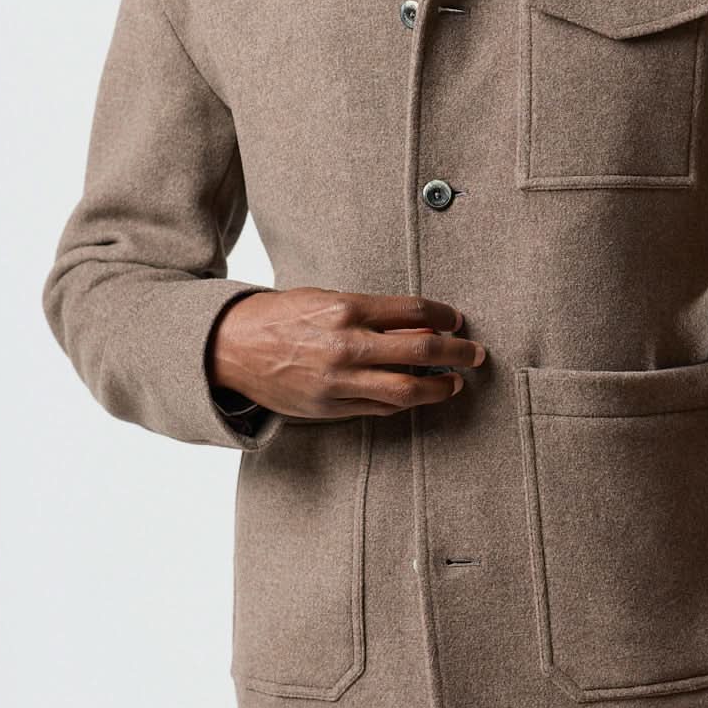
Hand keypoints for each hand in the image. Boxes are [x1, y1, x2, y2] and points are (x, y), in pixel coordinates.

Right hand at [206, 287, 485, 420]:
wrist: (231, 347)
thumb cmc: (281, 317)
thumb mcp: (325, 299)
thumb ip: (371, 313)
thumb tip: (419, 323)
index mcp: (346, 308)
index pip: (413, 311)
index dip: (444, 316)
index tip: (458, 321)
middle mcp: (346, 345)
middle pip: (421, 350)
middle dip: (457, 353)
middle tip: (476, 354)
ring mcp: (338, 381)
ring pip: (406, 390)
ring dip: (439, 387)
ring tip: (454, 383)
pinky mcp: (329, 408)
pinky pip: (379, 408)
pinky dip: (403, 402)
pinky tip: (417, 395)